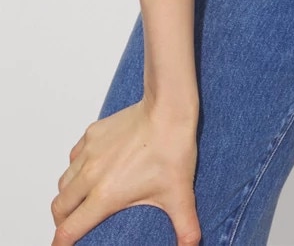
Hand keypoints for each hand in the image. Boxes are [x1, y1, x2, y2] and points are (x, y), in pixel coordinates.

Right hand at [50, 98, 200, 245]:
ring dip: (66, 196)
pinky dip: (74, 169)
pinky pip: (73, 156)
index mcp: (105, 196)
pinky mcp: (93, 133)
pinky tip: (88, 171)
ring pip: (63, 182)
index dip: (60, 245)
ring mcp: (89, 152)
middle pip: (59, 208)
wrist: (169, 109)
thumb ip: (186, 227)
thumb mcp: (180, 194)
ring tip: (78, 203)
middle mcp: (90, 176)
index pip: (68, 230)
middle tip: (71, 228)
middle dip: (61, 223)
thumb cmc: (172, 149)